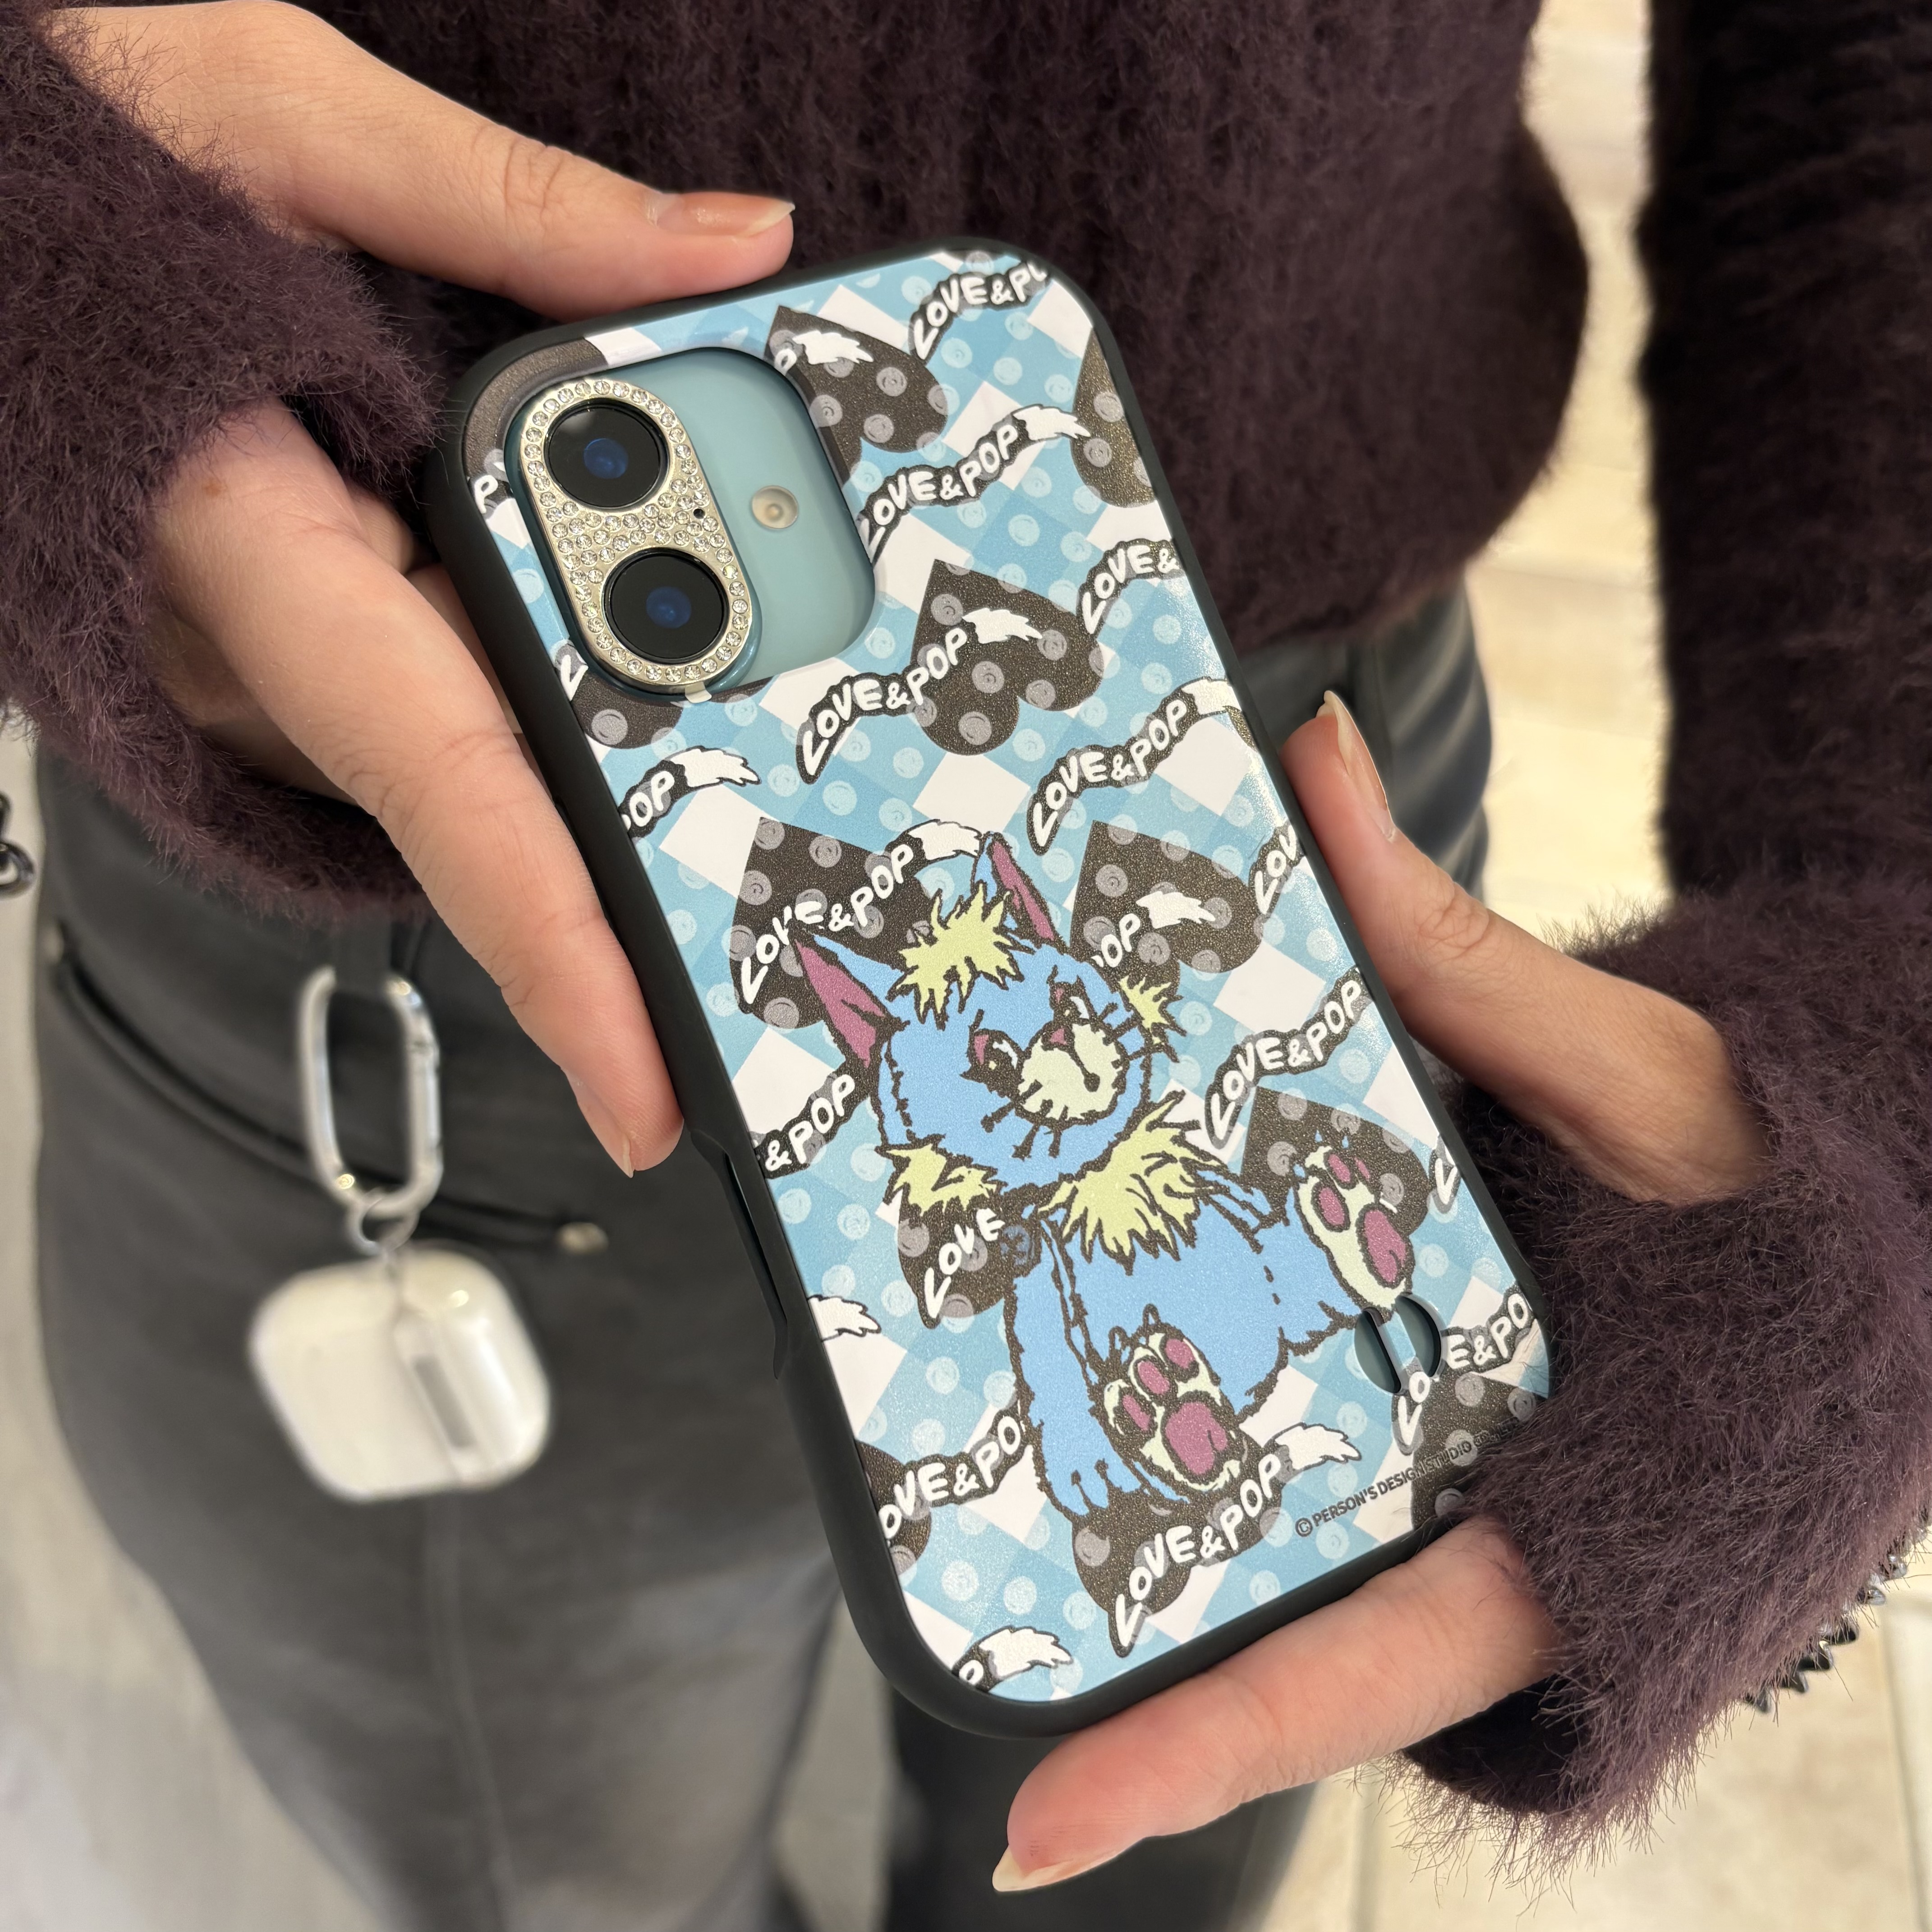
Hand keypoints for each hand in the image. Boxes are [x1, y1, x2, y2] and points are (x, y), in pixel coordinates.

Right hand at [50, 2, 796, 1170]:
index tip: (650, 1096)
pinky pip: (464, 682)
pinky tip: (710, 683)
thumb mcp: (281, 124)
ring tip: (816, 849)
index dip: (554, 953)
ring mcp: (290, 637)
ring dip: (646, 781)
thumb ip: (512, 206)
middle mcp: (273, 635)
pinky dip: (584, 693)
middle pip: (499, 805)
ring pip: (490, 748)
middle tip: (817, 989)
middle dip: (657, 898)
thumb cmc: (68, 140)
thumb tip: (733, 250)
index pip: (440, 780)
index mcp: (251, 548)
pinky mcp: (318, 609)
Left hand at [993, 691, 1766, 1891]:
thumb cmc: (1797, 1184)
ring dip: (1146, 1540)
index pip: (1361, 1669)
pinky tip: (1103, 1355)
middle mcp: (1496, 1530)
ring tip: (972, 1491)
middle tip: (947, 1617)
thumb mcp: (1642, 1075)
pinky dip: (1210, 1423)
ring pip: (1284, 1552)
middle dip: (1125, 1648)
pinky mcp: (1438, 1425)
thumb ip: (1458, 949)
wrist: (1894, 1211)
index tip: (1034, 1827)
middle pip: (1282, 1637)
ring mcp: (1459, 1487)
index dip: (1197, 1750)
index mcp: (1572, 1516)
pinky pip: (1310, 1454)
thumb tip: (1313, 759)